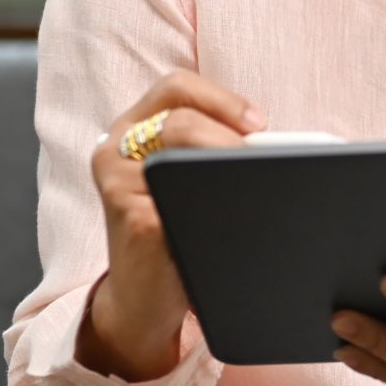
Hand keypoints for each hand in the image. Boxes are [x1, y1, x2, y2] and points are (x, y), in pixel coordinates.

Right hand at [77, 69, 266, 382]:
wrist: (141, 298)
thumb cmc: (172, 232)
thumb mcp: (182, 180)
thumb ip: (208, 150)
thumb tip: (271, 141)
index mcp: (131, 127)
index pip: (175, 87)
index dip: (220, 98)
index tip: (258, 124)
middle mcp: (115, 149)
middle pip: (178, 120)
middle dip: (228, 136)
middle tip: (262, 156)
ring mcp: (118, 183)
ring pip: (178, 157)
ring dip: (223, 165)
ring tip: (257, 182)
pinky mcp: (130, 218)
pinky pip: (180, 204)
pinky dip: (216, 207)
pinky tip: (239, 219)